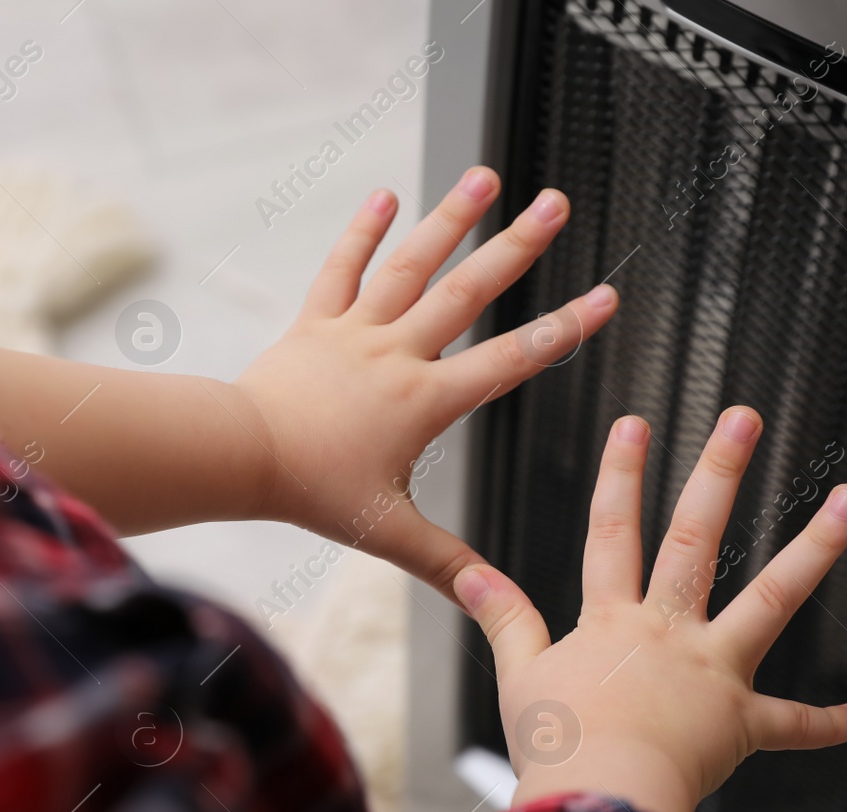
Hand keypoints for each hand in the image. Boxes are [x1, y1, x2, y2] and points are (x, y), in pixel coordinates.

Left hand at [233, 166, 615, 599]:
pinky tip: (386, 195)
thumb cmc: (312, 494)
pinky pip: (341, 270)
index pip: (510, 360)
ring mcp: (355, 332)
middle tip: (557, 203)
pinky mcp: (315, 324)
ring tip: (485, 176)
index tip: (606, 295)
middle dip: (518, 247)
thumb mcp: (388, 533)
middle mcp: (398, 354)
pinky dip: (362, 232)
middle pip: (468, 292)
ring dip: (450, 219)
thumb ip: (446, 564)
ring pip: (411, 266)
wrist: (239, 456)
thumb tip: (495, 600)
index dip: (564, 329)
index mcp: (425, 401)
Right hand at [453, 408, 846, 811]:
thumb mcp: (518, 676)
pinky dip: (826, 724)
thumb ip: (503, 618)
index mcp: (611, 622)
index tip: (634, 424)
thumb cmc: (556, 750)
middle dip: (719, 472)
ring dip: (815, 547)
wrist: (600, 806)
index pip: (612, 532)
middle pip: (696, 540)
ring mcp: (711, 672)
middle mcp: (667, 633)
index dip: (621, 475)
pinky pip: (789, 725)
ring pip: (770, 598)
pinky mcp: (738, 724)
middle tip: (744, 418)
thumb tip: (467, 573)